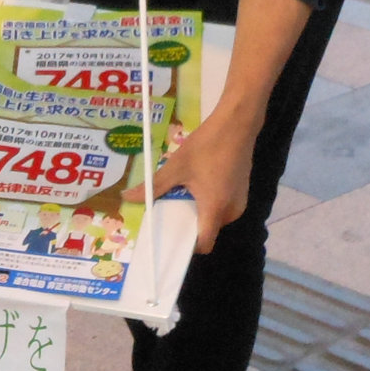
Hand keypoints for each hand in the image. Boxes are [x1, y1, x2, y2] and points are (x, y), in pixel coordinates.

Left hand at [149, 115, 259, 253]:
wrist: (237, 123)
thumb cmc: (207, 145)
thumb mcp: (176, 166)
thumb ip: (153, 186)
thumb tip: (127, 197)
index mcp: (215, 208)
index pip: (204, 243)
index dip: (187, 246)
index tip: (170, 238)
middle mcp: (231, 210)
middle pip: (208, 230)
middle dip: (189, 224)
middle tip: (170, 209)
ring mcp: (240, 201)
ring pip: (215, 218)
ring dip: (199, 211)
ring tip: (183, 192)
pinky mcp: (242, 192)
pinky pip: (222, 206)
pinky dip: (209, 202)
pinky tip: (198, 183)